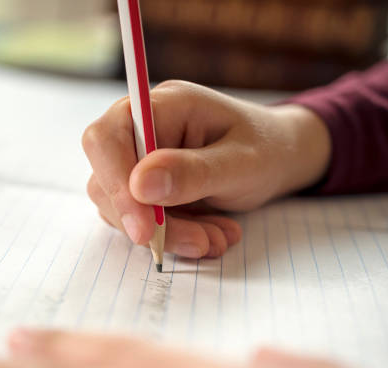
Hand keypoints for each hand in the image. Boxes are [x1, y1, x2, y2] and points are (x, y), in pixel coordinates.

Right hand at [82, 80, 330, 258]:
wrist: (281, 157)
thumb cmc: (267, 148)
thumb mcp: (242, 162)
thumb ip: (194, 171)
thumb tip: (140, 185)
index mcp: (162, 106)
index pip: (107, 138)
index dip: (115, 183)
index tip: (145, 229)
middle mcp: (141, 130)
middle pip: (108, 179)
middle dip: (151, 221)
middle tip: (200, 243)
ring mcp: (141, 159)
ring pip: (123, 208)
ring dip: (169, 234)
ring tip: (217, 238)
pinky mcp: (145, 188)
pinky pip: (141, 220)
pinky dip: (174, 237)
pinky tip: (210, 234)